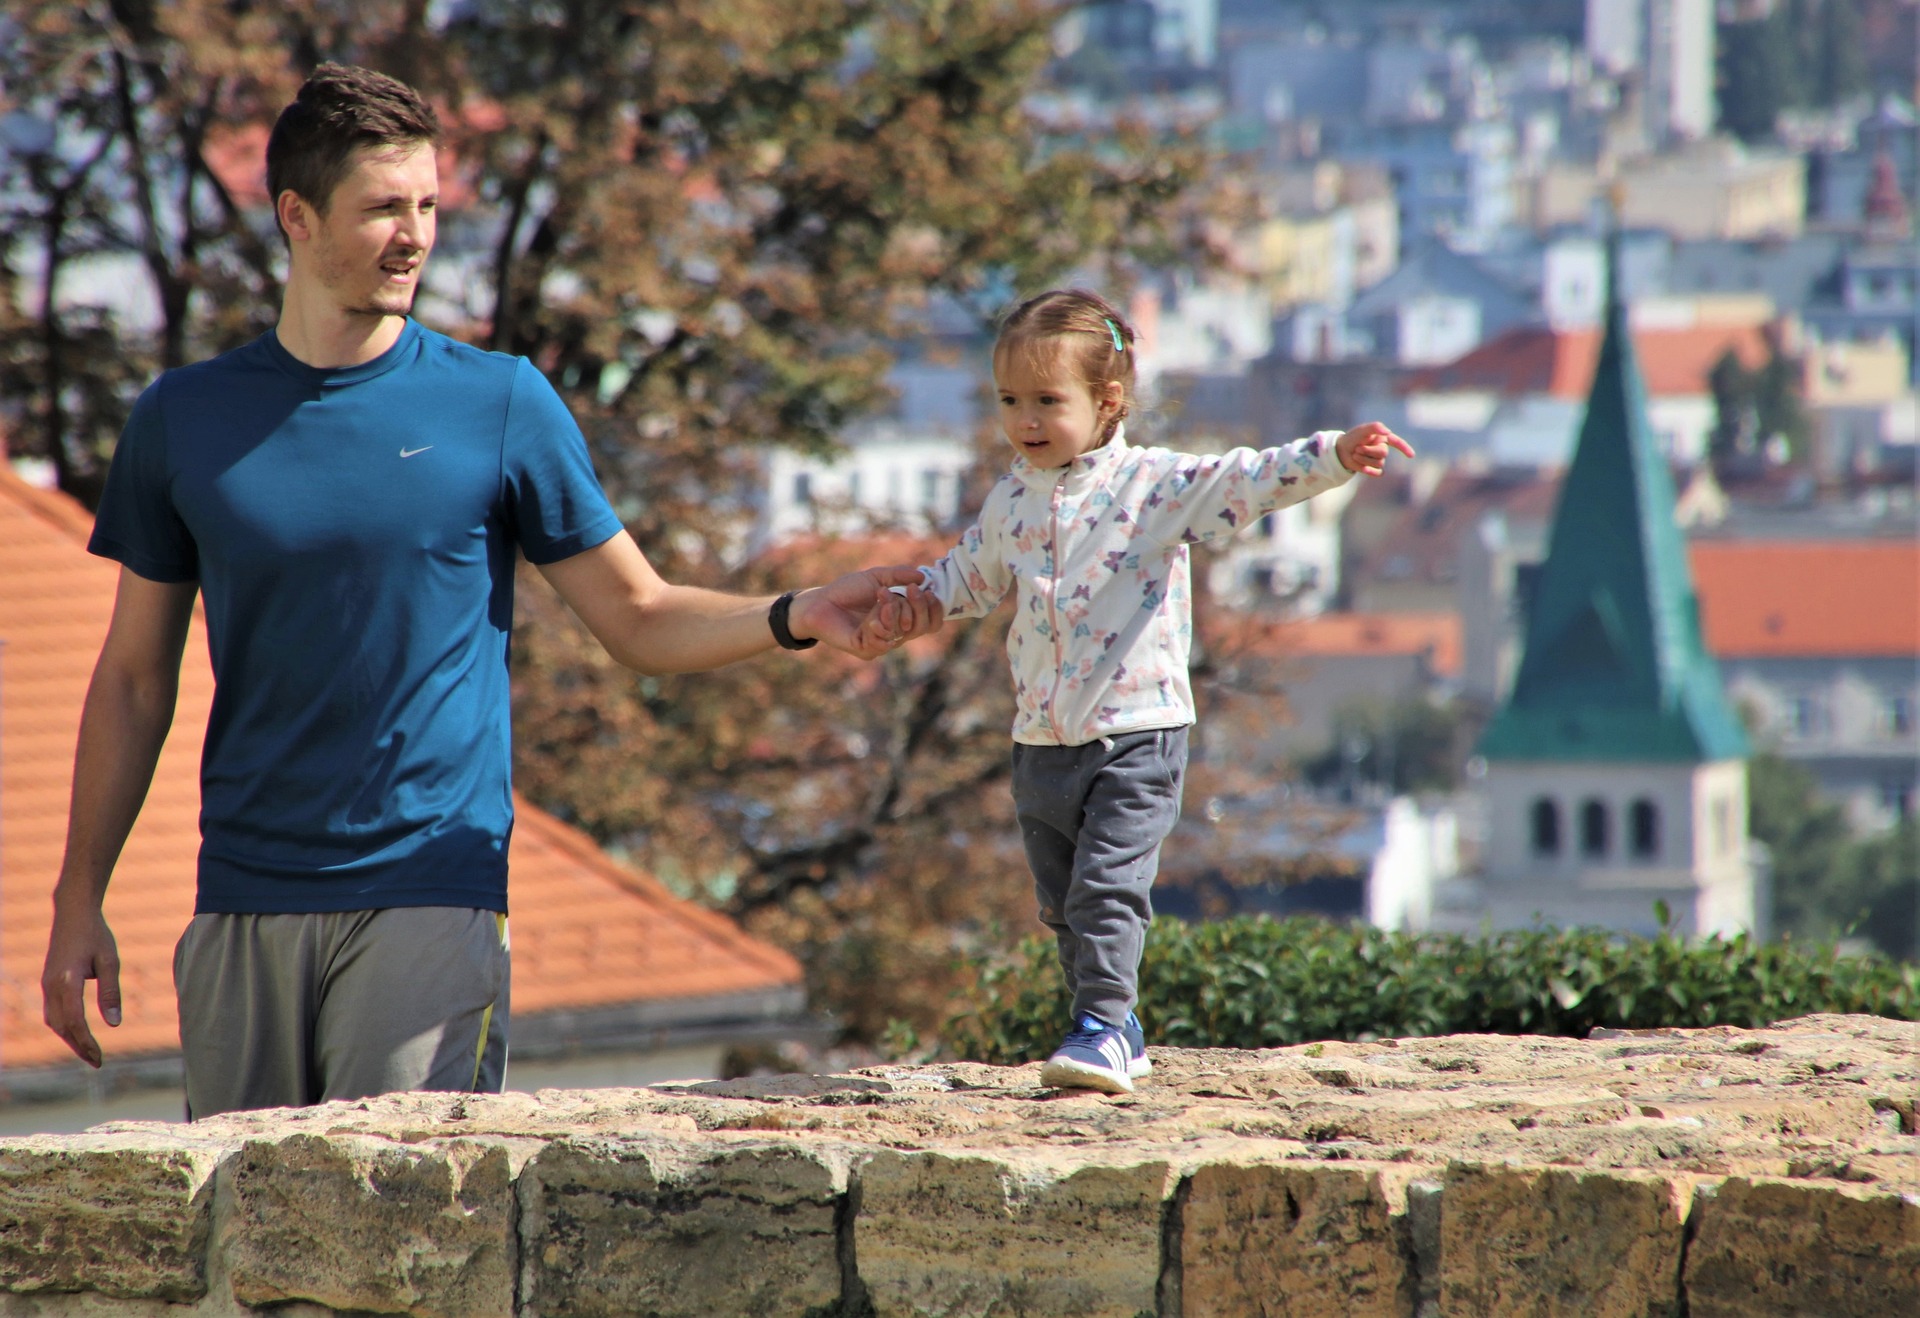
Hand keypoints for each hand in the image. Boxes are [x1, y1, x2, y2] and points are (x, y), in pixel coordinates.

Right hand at [42, 898, 121, 1067]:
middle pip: (62, 1027)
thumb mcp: (110, 961)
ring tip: (89, 1052)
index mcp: (67, 981)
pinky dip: (64, 1026)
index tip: (100, 1058)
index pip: (75, 1022)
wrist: (72, 914)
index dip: (87, 1043)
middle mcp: (51, 986)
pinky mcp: (47, 983)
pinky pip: (52, 1012)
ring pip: (54, 1022)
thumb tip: (115, 1024)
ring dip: (70, 1039)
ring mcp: (46, 985)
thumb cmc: (96, 935)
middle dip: (78, 1047)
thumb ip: (110, 992)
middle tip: (97, 1062)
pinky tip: (77, 1033)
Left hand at [789, 565, 944, 659]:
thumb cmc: (847, 590)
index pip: (930, 621)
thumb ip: (899, 575)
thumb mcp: (876, 577)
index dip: (935, 609)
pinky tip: (868, 618)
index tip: (928, 591)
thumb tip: (924, 576)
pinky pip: (883, 641)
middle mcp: (896, 632)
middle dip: (918, 607)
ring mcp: (882, 643)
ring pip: (902, 632)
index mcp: (902, 616)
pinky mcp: (867, 650)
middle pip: (923, 627)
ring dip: (893, 611)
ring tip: (879, 597)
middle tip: (908, 590)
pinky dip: (878, 624)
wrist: (820, 602)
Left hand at [1336, 421, 1414, 476]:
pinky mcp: (1373, 469)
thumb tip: (1388, 432)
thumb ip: (1375, 427)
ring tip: (1355, 454)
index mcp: (1382, 438)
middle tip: (1357, 448)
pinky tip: (1363, 469)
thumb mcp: (1362, 429)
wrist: (1341, 450)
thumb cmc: (1352, 438)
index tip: (1411, 455)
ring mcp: (1378, 460)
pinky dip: (1370, 471)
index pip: (1397, 442)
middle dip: (1369, 451)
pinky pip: (1378, 473)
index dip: (1404, 448)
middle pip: (1384, 453)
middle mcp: (1382, 448)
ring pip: (1379, 463)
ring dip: (1364, 459)